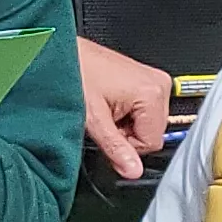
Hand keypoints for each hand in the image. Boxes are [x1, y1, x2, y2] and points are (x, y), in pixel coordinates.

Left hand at [78, 37, 171, 178]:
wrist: (63, 51)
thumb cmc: (75, 73)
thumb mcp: (93, 119)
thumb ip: (115, 148)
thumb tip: (132, 170)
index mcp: (152, 93)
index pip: (152, 143)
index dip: (128, 147)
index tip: (108, 135)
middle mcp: (159, 84)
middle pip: (153, 133)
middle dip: (127, 134)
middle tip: (104, 120)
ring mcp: (153, 80)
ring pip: (148, 123)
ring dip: (126, 124)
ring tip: (104, 109)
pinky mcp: (145, 79)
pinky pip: (143, 110)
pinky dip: (126, 113)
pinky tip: (109, 103)